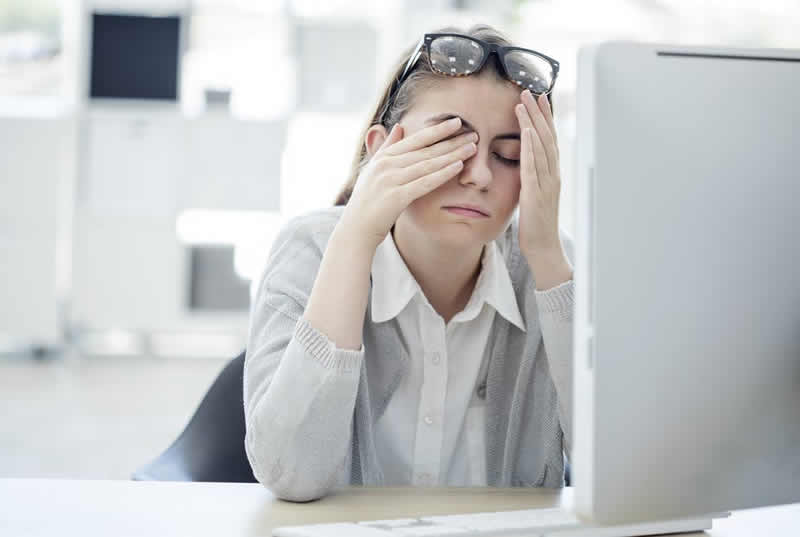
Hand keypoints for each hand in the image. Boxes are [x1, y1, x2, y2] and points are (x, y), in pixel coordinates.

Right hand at [341, 117, 477, 250]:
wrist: (356, 229)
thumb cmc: (368, 201)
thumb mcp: (374, 170)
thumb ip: (386, 148)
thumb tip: (399, 126)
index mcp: (384, 157)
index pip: (415, 139)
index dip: (437, 129)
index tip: (456, 122)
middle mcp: (387, 165)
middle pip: (426, 150)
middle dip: (451, 141)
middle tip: (473, 133)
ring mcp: (391, 180)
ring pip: (428, 164)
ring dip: (452, 154)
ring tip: (472, 147)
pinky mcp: (396, 197)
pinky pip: (425, 182)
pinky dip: (443, 173)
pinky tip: (459, 167)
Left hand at [515, 90, 572, 288]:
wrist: (544, 247)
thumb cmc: (537, 223)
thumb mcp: (535, 194)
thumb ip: (532, 177)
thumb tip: (525, 163)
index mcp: (552, 173)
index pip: (549, 139)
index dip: (544, 117)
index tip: (539, 97)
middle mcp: (553, 173)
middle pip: (547, 136)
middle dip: (538, 112)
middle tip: (529, 90)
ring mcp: (546, 182)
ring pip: (540, 145)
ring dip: (532, 121)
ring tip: (523, 102)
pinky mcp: (536, 192)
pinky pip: (533, 165)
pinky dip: (530, 146)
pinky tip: (525, 130)